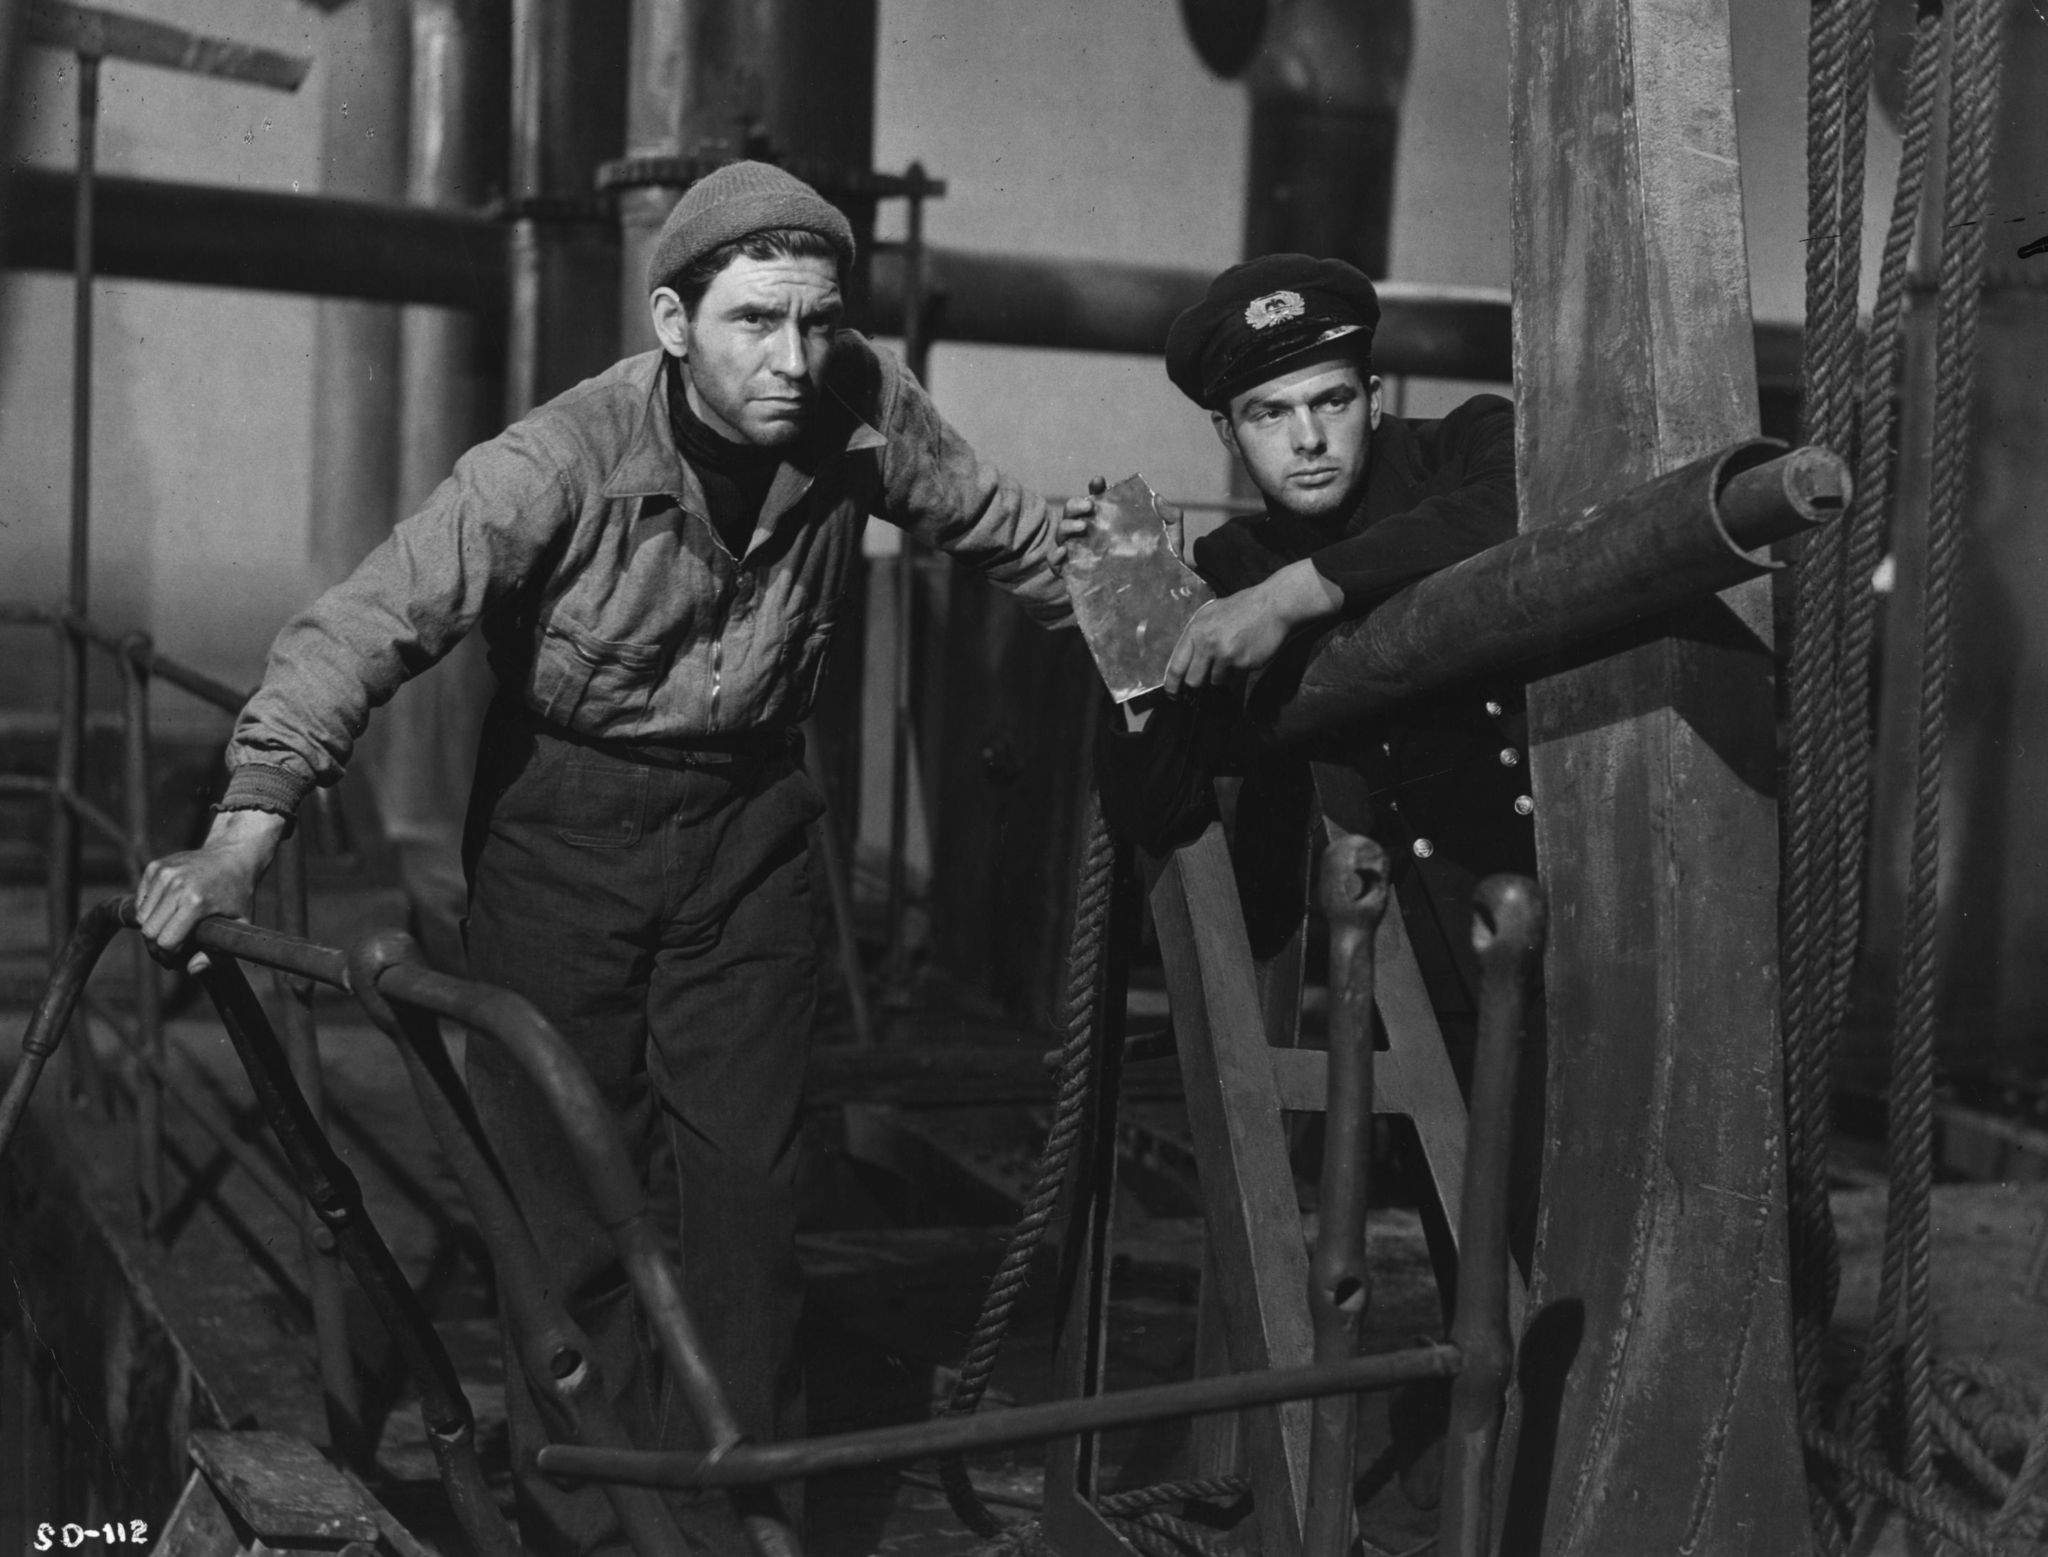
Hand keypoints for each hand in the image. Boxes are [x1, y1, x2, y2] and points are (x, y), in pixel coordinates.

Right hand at [136, 808, 287, 971]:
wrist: (234, 855)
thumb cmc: (238, 894)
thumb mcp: (240, 925)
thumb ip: (218, 954)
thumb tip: (191, 970)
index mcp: (196, 902)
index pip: (165, 941)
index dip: (170, 957)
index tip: (177, 961)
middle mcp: (176, 885)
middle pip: (149, 932)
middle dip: (158, 947)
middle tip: (171, 951)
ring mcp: (163, 874)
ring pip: (141, 917)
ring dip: (153, 929)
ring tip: (171, 932)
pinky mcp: (154, 867)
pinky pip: (141, 901)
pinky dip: (149, 912)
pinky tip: (169, 912)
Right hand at [1050, 480, 1185, 573]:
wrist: (1160, 598)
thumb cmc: (1163, 565)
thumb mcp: (1172, 539)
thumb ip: (1171, 517)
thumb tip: (1158, 498)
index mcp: (1112, 521)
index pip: (1098, 499)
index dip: (1095, 488)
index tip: (1099, 481)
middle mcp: (1092, 535)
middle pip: (1073, 513)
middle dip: (1075, 504)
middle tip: (1089, 507)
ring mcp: (1082, 554)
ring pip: (1061, 534)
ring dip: (1066, 526)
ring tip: (1082, 527)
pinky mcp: (1075, 575)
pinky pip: (1056, 564)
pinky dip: (1054, 556)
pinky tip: (1064, 553)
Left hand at [1163, 557, 1342, 695]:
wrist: (1274, 606)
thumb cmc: (1244, 608)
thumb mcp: (1212, 613)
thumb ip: (1197, 635)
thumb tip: (1185, 660)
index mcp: (1196, 630)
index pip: (1176, 666)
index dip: (1172, 685)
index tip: (1172, 694)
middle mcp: (1207, 644)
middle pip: (1193, 680)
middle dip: (1198, 684)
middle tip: (1205, 680)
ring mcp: (1225, 655)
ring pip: (1216, 681)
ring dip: (1223, 675)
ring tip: (1234, 655)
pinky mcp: (1242, 664)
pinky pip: (1234, 678)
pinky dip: (1238, 671)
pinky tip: (1246, 654)